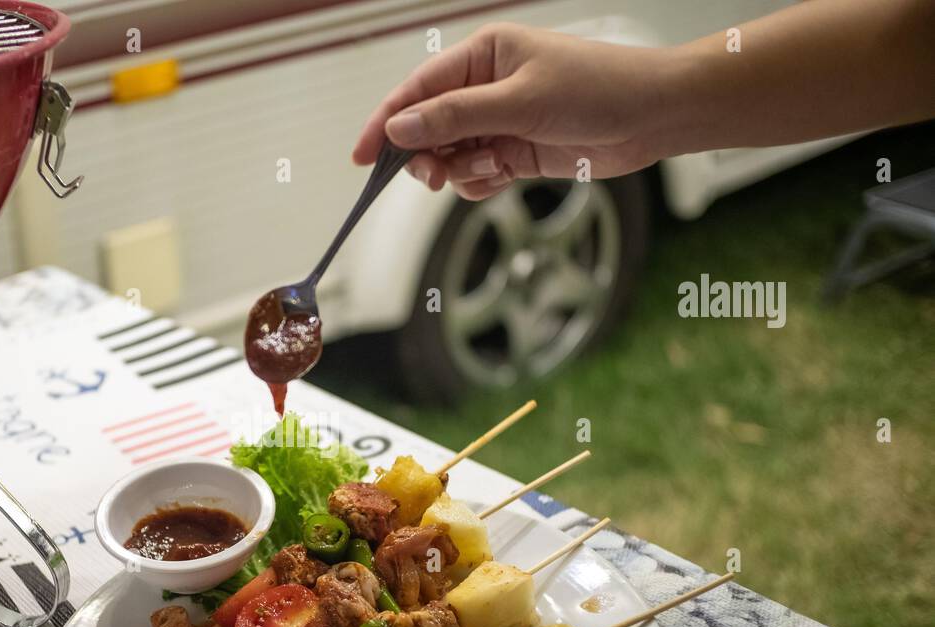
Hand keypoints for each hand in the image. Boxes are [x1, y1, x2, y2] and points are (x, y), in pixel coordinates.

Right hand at [353, 24, 675, 199]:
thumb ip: (454, 117)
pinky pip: (475, 174)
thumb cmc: (596, 89)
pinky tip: (504, 176)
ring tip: (490, 169)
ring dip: (460, 171)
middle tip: (435, 175)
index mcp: (482, 56)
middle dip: (428, 155)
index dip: (385, 123)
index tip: (362, 156)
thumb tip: (398, 129)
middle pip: (427, 128)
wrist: (651, 117)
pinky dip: (480, 182)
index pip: (417, 90)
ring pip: (450, 156)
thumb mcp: (519, 102)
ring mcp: (498, 121)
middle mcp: (485, 87)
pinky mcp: (514, 152)